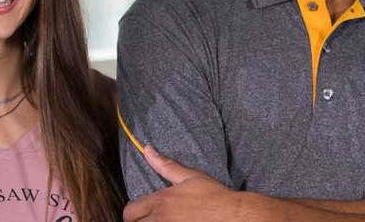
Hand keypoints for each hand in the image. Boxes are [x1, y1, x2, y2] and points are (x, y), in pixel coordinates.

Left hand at [123, 146, 241, 221]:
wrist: (234, 217)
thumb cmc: (213, 196)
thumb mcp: (189, 176)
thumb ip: (165, 165)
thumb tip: (147, 149)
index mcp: (160, 202)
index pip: (129, 211)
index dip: (133, 212)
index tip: (141, 212)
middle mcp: (161, 221)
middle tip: (151, 219)